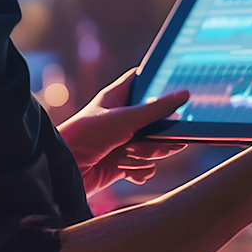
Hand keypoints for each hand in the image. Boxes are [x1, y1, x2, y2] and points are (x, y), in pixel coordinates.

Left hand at [56, 70, 187, 196]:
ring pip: (153, 147)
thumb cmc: (88, 134)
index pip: (141, 80)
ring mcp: (123, 142)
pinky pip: (145, 167)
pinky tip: (125, 170)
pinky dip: (138, 171)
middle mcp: (121, 118)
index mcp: (117, 97)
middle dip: (159, 134)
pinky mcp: (122, 164)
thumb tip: (184, 94)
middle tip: (164, 137)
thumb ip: (157, 108)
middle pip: (156, 121)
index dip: (158, 81)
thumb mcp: (126, 118)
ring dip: (144, 154)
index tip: (177, 84)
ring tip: (127, 154)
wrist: (66, 170)